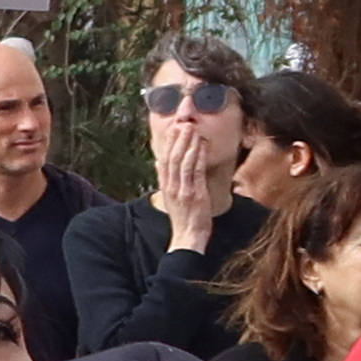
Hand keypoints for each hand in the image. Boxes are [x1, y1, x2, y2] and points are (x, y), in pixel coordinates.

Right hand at [148, 103, 217, 253]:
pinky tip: (201, 147)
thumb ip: (164, 180)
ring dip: (188, 145)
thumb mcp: (170, 198)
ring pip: (183, 162)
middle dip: (179, 140)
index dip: (169, 144)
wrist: (187, 237)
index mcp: (166, 186)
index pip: (165, 160)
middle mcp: (172, 186)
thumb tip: (158, 162)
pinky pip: (196, 172)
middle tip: (184, 124)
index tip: (174, 129)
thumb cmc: (183, 219)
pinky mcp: (195, 194)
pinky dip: (198, 157)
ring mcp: (183, 190)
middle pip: (173, 158)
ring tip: (192, 130)